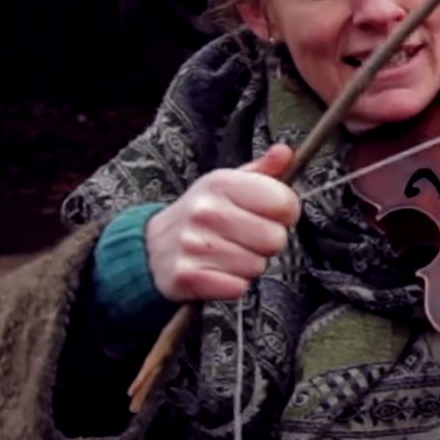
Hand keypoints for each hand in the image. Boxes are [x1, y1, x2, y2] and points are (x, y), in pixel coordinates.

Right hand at [145, 143, 299, 300]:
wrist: (153, 247)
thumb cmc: (202, 214)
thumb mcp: (228, 185)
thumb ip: (262, 171)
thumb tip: (285, 151)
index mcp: (220, 183)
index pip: (284, 202)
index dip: (286, 213)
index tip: (271, 215)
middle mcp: (205, 210)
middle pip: (275, 238)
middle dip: (267, 243)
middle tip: (245, 238)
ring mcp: (193, 244)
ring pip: (257, 266)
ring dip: (248, 265)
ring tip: (227, 254)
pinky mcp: (186, 276)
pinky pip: (237, 288)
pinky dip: (232, 285)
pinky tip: (216, 272)